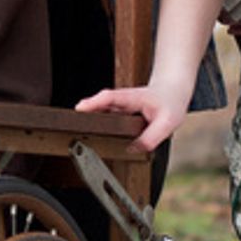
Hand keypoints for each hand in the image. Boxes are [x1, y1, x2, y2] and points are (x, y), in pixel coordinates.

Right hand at [74, 83, 188, 152]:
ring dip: (87, 119)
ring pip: (99, 110)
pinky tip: (89, 135)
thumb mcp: (167, 122)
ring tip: (75, 133)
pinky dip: (95, 123)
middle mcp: (121, 100)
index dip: (94, 103)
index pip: (109, 97)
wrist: (172, 91)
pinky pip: (103, 116)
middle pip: (98, 104)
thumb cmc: (170, 103)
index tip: (80, 109)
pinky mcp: (118, 111)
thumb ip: (152, 137)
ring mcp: (118, 105)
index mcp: (131, 97)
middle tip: (69, 125)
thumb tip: (133, 150)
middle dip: (84, 112)